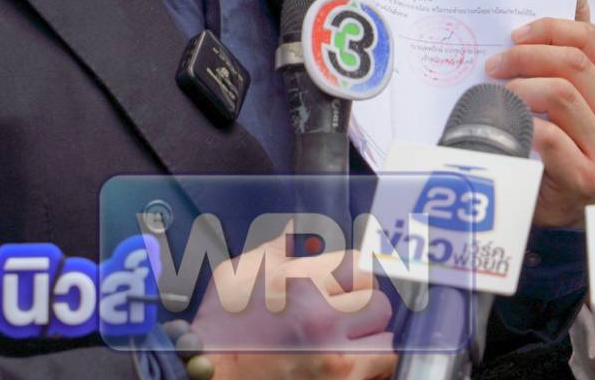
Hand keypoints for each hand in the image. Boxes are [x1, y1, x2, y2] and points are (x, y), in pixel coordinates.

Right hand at [191, 228, 396, 379]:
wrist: (209, 375)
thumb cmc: (222, 330)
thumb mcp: (239, 274)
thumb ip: (275, 248)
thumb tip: (296, 229)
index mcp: (300, 284)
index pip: (358, 266)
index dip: (352, 275)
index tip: (344, 285)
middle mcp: (323, 319)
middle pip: (378, 301)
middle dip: (363, 308)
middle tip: (346, 316)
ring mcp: (334, 358)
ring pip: (385, 339)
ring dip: (370, 341)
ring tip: (349, 344)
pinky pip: (381, 370)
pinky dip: (371, 367)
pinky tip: (349, 363)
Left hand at [484, 17, 594, 227]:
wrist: (576, 213)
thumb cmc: (569, 153)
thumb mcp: (574, 110)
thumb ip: (561, 76)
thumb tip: (523, 33)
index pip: (591, 41)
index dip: (551, 29)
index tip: (516, 34)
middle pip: (572, 63)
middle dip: (525, 56)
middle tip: (494, 65)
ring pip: (561, 93)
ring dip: (520, 88)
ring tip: (499, 96)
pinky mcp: (586, 175)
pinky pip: (549, 135)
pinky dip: (523, 124)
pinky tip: (510, 126)